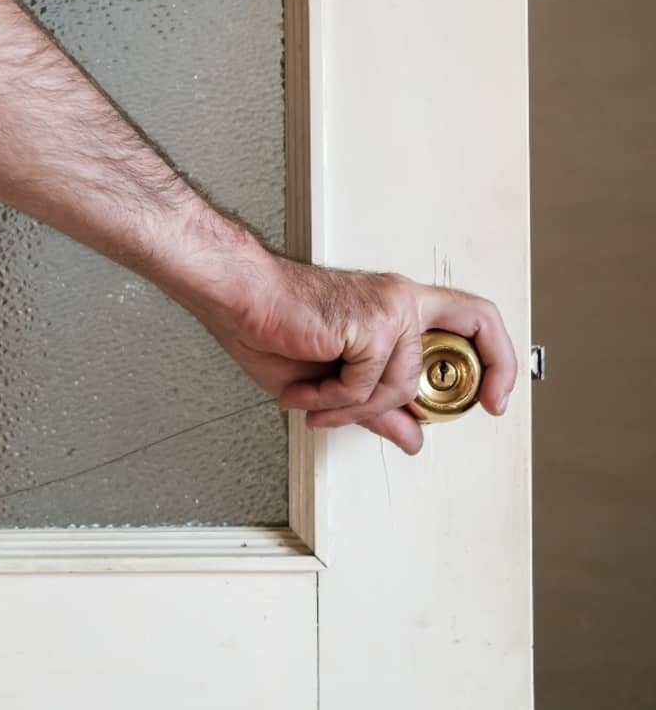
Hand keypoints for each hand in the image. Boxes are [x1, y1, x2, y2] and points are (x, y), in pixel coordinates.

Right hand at [173, 231, 517, 453]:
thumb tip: (413, 437)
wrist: (239, 299)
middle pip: (475, 326)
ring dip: (352, 408)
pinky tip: (305, 391)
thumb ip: (379, 407)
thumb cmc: (272, 327)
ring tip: (314, 402)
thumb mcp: (335, 381)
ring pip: (401, 384)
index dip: (496, 357)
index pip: (470, 319)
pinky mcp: (370, 324)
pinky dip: (332, 399)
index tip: (497, 397)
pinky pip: (367, 386)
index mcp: (396, 306)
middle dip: (489, 372)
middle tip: (476, 409)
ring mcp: (388, 309)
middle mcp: (400, 301)